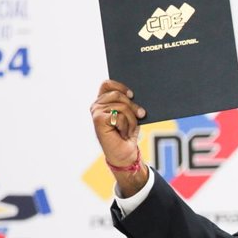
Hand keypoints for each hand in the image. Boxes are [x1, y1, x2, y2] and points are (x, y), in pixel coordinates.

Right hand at [90, 80, 148, 195]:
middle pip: (118, 95)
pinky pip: (119, 115)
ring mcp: (96, 112)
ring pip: (122, 106)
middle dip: (133, 106)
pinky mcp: (98, 119)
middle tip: (141, 115)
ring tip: (128, 129)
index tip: (132, 94)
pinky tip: (122, 133)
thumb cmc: (127, 133)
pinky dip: (126, 125)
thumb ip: (128, 103)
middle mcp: (97, 105)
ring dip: (131, 119)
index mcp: (103, 102)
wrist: (125, 153)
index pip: (107, 84)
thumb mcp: (130, 114)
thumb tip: (134, 94)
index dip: (120, 86)